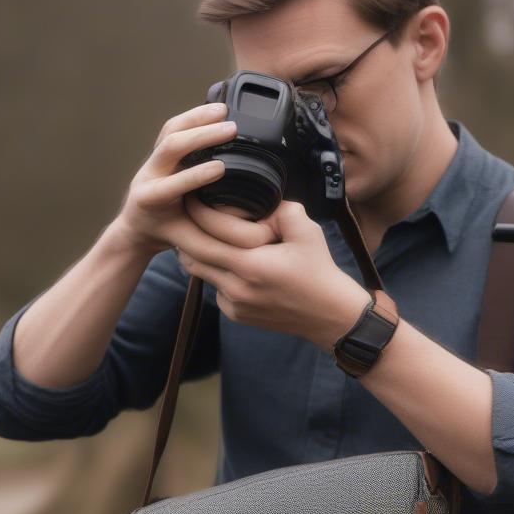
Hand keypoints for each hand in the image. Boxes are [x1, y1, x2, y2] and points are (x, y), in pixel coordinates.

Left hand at [111, 101, 237, 255]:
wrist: (140, 227)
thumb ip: (211, 235)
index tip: (222, 167)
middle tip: (231, 129)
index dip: (196, 174)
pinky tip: (214, 111)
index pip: (173, 183)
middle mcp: (148, 175)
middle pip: (171, 146)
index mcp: (151, 200)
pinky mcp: (160, 151)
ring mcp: (152, 160)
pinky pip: (173, 127)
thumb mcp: (189, 242)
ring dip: (198, 117)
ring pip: (170, 130)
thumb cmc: (168, 235)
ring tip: (224, 110)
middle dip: (202, 135)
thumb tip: (241, 227)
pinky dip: (194, 116)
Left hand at [175, 197, 372, 350]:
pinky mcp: (236, 315)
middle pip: (191, 255)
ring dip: (199, 254)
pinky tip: (232, 265)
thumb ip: (282, 209)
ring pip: (200, 273)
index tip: (191, 198)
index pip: (205, 234)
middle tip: (185, 215)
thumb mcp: (307, 231)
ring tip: (204, 235)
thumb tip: (260, 202)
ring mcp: (234, 304)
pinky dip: (217, 275)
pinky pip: (215, 289)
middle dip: (184, 233)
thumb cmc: (319, 271)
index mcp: (250, 263)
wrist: (329, 315)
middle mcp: (236, 287)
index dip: (194, 213)